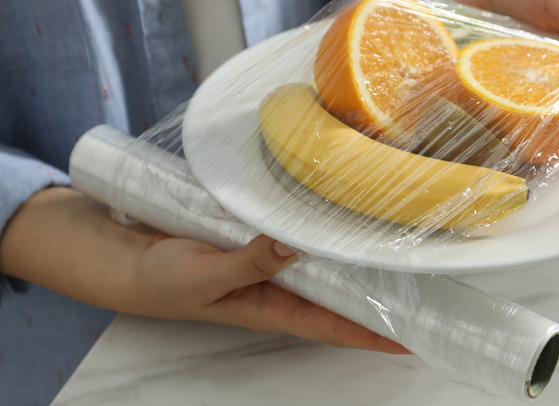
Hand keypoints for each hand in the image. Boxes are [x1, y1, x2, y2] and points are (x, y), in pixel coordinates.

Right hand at [133, 232, 407, 352]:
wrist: (132, 262)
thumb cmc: (166, 282)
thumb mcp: (206, 277)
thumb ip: (248, 263)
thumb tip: (291, 246)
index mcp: (274, 308)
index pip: (336, 327)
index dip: (375, 334)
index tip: (414, 338)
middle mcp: (282, 290)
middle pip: (341, 300)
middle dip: (381, 300)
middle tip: (424, 289)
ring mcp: (274, 267)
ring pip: (327, 270)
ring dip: (359, 266)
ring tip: (399, 255)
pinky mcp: (263, 243)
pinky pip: (303, 242)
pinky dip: (325, 237)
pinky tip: (342, 222)